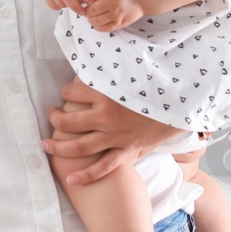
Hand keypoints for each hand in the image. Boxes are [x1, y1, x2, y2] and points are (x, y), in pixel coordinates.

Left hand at [42, 78, 184, 184]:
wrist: (184, 102)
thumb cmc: (158, 82)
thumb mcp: (133, 68)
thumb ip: (111, 67)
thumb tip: (96, 51)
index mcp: (106, 92)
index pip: (72, 92)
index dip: (66, 91)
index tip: (66, 91)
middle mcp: (107, 116)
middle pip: (69, 120)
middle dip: (56, 118)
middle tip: (51, 115)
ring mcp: (116, 136)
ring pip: (80, 146)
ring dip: (59, 146)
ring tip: (46, 145)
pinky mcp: (127, 150)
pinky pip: (103, 166)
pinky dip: (86, 175)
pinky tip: (70, 179)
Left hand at [85, 0, 144, 31]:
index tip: (79, 0)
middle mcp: (111, 2)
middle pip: (90, 10)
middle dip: (86, 10)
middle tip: (87, 10)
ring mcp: (116, 14)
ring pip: (95, 20)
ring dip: (91, 20)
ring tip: (92, 17)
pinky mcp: (120, 23)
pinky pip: (104, 28)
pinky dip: (97, 27)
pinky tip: (97, 23)